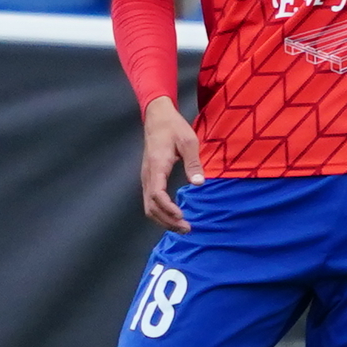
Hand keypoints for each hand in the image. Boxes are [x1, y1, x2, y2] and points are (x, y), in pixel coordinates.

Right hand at [141, 93, 203, 230]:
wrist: (157, 117)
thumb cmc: (173, 127)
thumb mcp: (188, 141)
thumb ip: (193, 163)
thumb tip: (199, 184)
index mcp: (157, 166)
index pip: (157, 194)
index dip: (168, 209)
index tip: (181, 216)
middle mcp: (148, 175)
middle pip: (151, 206)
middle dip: (167, 221)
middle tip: (186, 229)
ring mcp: (147, 177)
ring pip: (149, 206)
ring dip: (163, 220)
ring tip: (181, 227)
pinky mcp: (149, 178)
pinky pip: (151, 201)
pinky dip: (160, 213)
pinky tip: (173, 216)